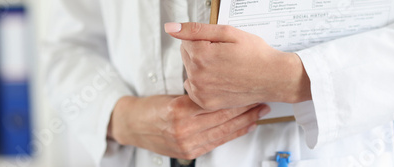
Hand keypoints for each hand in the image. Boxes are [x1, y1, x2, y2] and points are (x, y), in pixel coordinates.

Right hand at [107, 95, 269, 159]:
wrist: (132, 125)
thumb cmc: (150, 108)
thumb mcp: (172, 95)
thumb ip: (196, 96)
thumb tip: (222, 88)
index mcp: (179, 110)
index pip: (216, 103)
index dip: (236, 98)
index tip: (249, 90)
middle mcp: (183, 129)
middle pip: (223, 118)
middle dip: (246, 110)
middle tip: (261, 101)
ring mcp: (187, 143)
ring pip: (223, 132)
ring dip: (244, 123)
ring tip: (258, 114)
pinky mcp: (189, 152)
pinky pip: (216, 142)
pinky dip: (232, 134)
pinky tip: (244, 128)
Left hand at [165, 22, 311, 109]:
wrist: (273, 78)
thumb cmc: (255, 54)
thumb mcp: (228, 33)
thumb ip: (196, 29)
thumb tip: (171, 28)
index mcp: (201, 55)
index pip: (185, 41)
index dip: (203, 40)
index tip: (220, 45)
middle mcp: (198, 75)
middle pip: (186, 56)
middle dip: (200, 53)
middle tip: (224, 56)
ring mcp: (201, 91)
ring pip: (190, 72)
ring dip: (201, 69)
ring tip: (223, 69)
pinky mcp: (206, 102)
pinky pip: (193, 89)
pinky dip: (203, 84)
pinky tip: (219, 81)